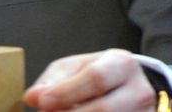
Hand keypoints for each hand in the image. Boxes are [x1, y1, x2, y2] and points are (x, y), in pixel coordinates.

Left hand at [23, 49, 157, 110]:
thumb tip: (32, 97)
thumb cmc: (99, 75)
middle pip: (104, 110)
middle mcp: (139, 90)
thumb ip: (53, 81)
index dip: (67, 92)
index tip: (43, 103)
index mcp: (122, 64)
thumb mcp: (76, 68)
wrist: (133, 88)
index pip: (95, 78)